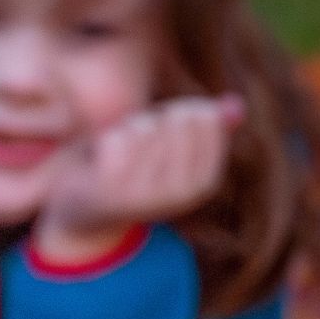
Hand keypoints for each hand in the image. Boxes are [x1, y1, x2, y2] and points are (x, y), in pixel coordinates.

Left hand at [35, 94, 244, 265]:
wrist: (85, 215)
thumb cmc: (135, 172)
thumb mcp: (176, 148)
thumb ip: (208, 127)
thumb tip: (234, 103)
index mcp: (206, 183)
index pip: (206, 116)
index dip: (178, 111)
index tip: (162, 132)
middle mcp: (182, 193)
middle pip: (175, 118)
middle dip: (152, 120)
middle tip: (136, 145)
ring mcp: (148, 195)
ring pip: (143, 128)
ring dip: (126, 131)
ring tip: (119, 155)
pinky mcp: (113, 192)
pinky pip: (116, 139)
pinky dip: (106, 141)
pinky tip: (101, 161)